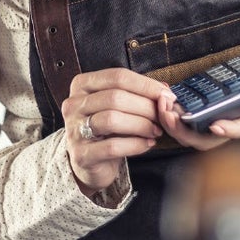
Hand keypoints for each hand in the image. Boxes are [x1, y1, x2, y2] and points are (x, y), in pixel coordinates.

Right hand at [62, 67, 168, 196]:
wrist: (88, 162)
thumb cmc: (106, 129)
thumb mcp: (117, 106)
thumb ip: (137, 94)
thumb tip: (165, 90)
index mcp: (82, 85)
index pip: (117, 76)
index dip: (146, 85)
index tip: (166, 94)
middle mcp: (73, 104)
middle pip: (115, 97)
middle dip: (146, 106)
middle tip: (163, 116)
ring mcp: (73, 130)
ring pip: (112, 119)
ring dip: (141, 124)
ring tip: (156, 130)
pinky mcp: (81, 154)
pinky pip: (112, 146)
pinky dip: (136, 145)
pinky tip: (148, 144)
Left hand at [157, 46, 239, 151]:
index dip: (229, 129)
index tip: (215, 124)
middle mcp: (233, 125)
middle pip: (206, 140)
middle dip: (186, 131)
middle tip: (171, 113)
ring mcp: (217, 125)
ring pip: (191, 136)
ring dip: (173, 125)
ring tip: (162, 105)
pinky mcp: (205, 119)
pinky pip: (185, 126)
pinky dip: (172, 117)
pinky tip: (163, 100)